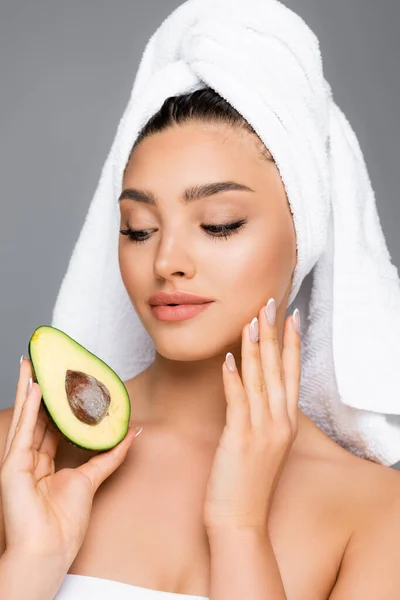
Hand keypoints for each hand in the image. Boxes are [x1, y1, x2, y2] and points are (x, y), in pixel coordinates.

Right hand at [0, 357, 141, 564]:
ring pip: (26, 418)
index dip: (55, 405)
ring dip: (29, 390)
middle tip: (44, 364)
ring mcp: (18, 462)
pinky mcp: (13, 466)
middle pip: (35, 417)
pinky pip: (23, 430)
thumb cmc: (64, 524)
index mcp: (43, 464)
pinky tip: (33, 387)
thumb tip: (132, 433)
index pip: (49, 426)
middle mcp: (29, 459)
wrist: (49, 550)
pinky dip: (28, 407)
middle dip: (40, 391)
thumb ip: (110, 455)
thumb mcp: (92, 479)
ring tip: (34, 364)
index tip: (63, 383)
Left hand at [203, 298, 300, 534]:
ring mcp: (262, 431)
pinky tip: (230, 357)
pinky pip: (238, 401)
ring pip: (260, 380)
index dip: (292, 343)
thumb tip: (251, 388)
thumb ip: (262, 415)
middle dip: (274, 334)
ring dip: (255, 348)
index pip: (292, 374)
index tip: (291, 316)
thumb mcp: (264, 445)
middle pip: (278, 369)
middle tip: (270, 304)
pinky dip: (234, 378)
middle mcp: (279, 422)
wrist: (241, 521)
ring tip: (251, 321)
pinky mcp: (241, 439)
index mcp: (286, 422)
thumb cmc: (247, 482)